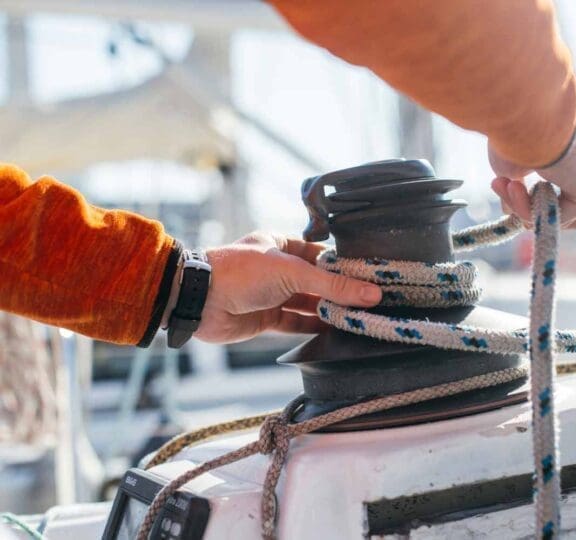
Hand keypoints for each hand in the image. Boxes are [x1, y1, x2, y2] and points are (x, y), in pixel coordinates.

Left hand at [164, 232, 381, 343]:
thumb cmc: (239, 272)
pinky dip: (313, 328)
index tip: (371, 277)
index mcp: (281, 243)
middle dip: (340, 291)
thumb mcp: (292, 272)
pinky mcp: (266, 318)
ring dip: (329, 311)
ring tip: (358, 318)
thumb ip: (333, 285)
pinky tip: (334, 331)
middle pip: (317, 281)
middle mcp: (278, 268)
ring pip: (308, 303)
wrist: (198, 301)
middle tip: (371, 301)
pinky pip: (296, 323)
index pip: (322, 254)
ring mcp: (272, 294)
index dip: (345, 265)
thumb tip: (370, 293)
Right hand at [489, 113, 575, 228]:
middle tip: (502, 188)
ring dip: (525, 208)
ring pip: (561, 212)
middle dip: (529, 206)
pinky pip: (562, 216)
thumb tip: (509, 211)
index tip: (503, 185)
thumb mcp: (512, 161)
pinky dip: (533, 210)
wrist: (526, 110)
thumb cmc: (514, 128)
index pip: (562, 186)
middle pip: (564, 205)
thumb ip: (516, 185)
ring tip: (505, 185)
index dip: (532, 197)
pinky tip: (514, 189)